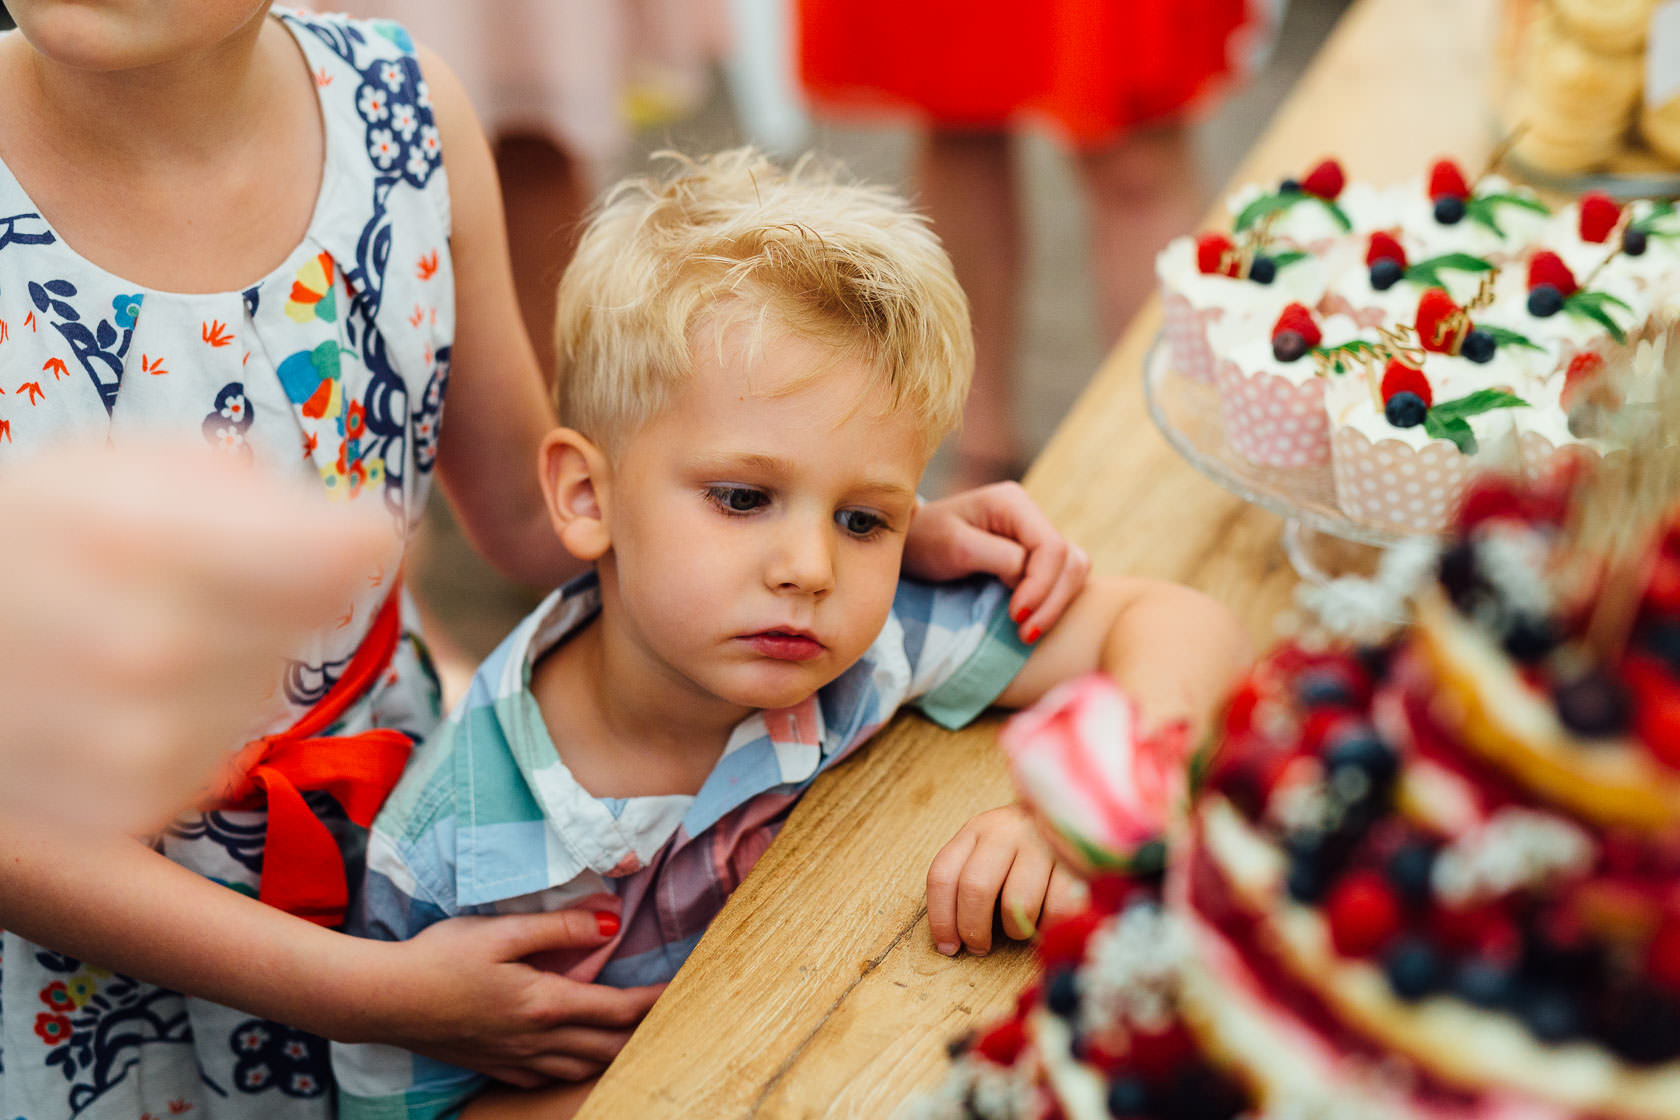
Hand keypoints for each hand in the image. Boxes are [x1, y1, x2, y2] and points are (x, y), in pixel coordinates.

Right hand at [0, 442, 396, 831]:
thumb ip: (240, 486)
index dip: (362, 531)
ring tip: (142, 636)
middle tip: (202, 575)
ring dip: (237, 656)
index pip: (346, 552)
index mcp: (146, 541)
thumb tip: (370, 531)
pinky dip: (194, 723)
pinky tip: (123, 698)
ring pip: (272, 684)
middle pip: (316, 616)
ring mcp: (141, 741)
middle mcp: (152, 649)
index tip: (356, 526)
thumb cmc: (20, 541)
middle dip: (282, 587)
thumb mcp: (109, 471)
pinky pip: (222, 752)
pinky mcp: (130, 808)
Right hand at [363, 909, 663, 1085]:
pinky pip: (547, 1077)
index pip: (618, 1009)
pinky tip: (576, 1059)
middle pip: (609, 1047)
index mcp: (544, 1004)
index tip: (686, 990)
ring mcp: (514, 1058)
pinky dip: (575, 1069)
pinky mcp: (493, 1065)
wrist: (381, 1000)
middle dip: (645, 1033)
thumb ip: (559, 927)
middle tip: (672, 1017)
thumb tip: (610, 924)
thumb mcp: (501, 931)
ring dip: (615, 1055)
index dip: (656, 1001)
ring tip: (635, 1038)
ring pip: (582, 1068)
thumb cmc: (439, 958)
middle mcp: (536, 1040)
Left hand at [902, 482, 1089, 643]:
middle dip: (1052, 601)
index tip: (1015, 616)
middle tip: (1024, 634)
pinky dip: (1054, 602)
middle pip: (1069, 561)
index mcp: (1013, 502)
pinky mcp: (1036, 558)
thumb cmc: (926, 541)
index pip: (1051, 547)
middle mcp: (1031, 515)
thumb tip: (1029, 576)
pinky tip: (1031, 620)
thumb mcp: (956, 546)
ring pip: (1073, 571)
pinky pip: (1063, 579)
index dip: (1041, 585)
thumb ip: (999, 557)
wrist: (913, 544)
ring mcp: (1036, 536)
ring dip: (1057, 604)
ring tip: (1027, 632)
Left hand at [925, 804, 1086, 956]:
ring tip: (1021, 929)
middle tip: (980, 948)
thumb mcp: (988, 852)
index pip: (943, 875)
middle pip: (975, 888)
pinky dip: (1050, 927)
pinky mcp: (1076, 860)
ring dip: (1016, 930)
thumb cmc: (1023, 848)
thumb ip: (967, 882)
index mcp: (976, 830)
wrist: (1073, 814)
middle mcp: (1005, 831)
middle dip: (974, 929)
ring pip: (1018, 903)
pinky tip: (1048, 922)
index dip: (941, 919)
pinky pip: (1057, 909)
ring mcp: (1041, 843)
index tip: (947, 946)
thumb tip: (951, 940)